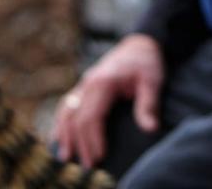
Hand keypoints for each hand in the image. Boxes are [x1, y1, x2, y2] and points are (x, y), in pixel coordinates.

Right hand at [53, 33, 163, 167]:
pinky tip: (58, 137)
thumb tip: (150, 129)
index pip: (92, 116)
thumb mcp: (152, 81)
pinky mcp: (84, 87)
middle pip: (77, 118)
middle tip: (87, 167)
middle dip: (80, 143)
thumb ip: (149, 105)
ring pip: (66, 111)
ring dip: (64, 134)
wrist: (140, 44)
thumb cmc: (146, 63)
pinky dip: (61, 122)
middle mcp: (89, 83)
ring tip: (65, 158)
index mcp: (103, 82)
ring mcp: (84, 84)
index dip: (93, 139)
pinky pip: (67, 105)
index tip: (99, 157)